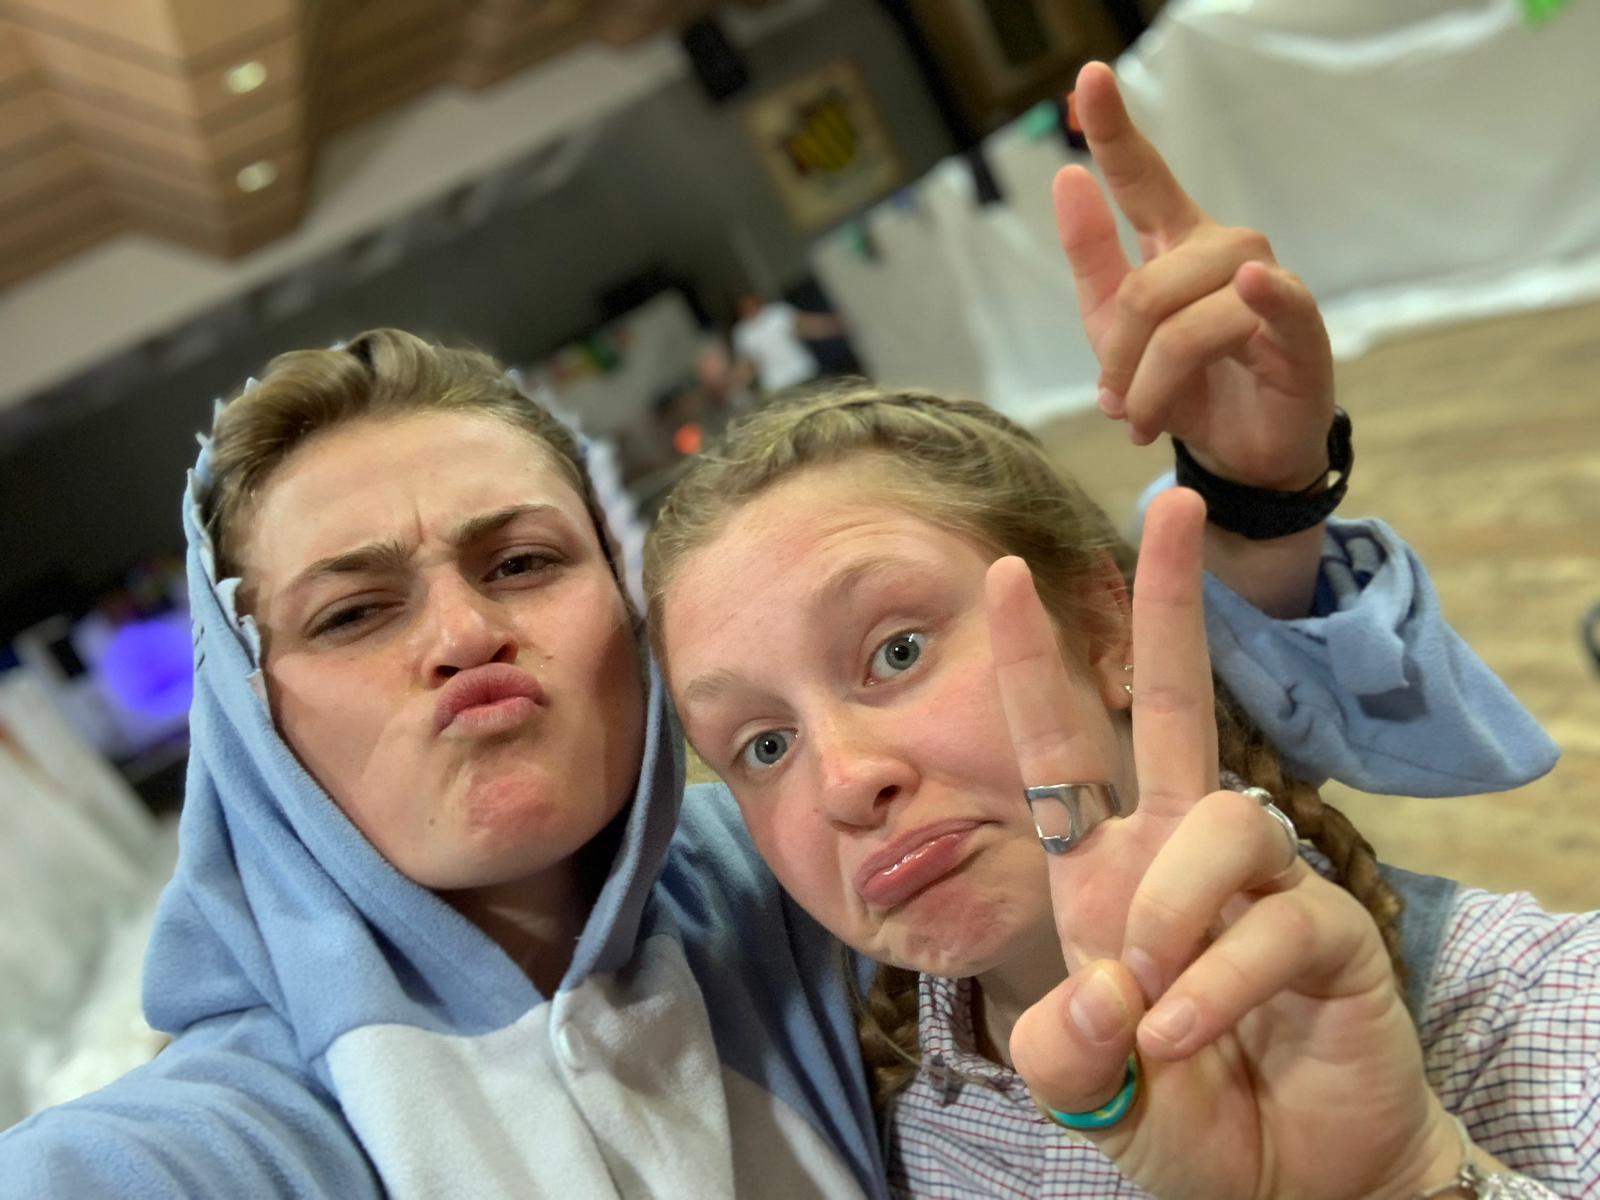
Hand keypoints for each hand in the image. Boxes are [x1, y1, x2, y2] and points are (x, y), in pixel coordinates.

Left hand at [986, 488, 1457, 1198]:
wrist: (1279, 1186)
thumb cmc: (1175, 1115)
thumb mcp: (1084, 1088)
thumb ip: (1062, 1047)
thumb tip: (1102, 990)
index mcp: (1104, 872)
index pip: (1063, 747)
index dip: (1032, 663)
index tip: (1001, 574)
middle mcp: (1178, 859)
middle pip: (1180, 704)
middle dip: (1167, 605)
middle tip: (1169, 503)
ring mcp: (1259, 889)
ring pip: (1226, 820)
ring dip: (1173, 908)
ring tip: (1148, 997)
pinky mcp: (1330, 934)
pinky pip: (1274, 923)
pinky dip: (1218, 983)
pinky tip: (1183, 1036)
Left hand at [1058, 63, 1334, 491]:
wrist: (1238, 453)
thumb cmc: (1182, 384)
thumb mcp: (1114, 328)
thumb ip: (1092, 258)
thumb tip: (1067, 177)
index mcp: (1177, 244)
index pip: (1143, 177)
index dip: (1114, 129)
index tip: (1087, 77)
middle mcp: (1226, 251)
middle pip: (1148, 287)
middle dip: (1119, 358)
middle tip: (1116, 406)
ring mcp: (1270, 286)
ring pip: (1186, 320)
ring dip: (1153, 384)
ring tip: (1145, 420)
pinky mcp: (1302, 331)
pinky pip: (1276, 301)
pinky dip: (1264, 294)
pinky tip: (1255, 285)